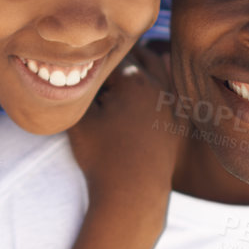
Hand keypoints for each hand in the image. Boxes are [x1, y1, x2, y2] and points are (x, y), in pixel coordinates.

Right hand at [66, 47, 183, 206]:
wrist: (133, 195)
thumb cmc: (101, 157)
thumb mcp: (78, 119)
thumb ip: (76, 87)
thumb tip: (70, 67)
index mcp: (133, 80)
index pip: (108, 54)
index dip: (91, 58)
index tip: (78, 65)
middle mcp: (158, 85)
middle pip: (135, 54)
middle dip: (115, 57)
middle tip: (96, 62)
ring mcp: (171, 102)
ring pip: (157, 65)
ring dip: (139, 62)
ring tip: (119, 68)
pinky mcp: (177, 119)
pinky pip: (171, 88)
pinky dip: (160, 78)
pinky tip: (148, 81)